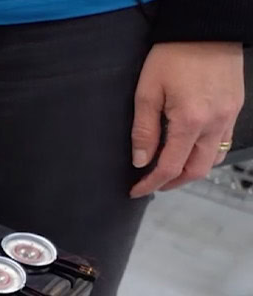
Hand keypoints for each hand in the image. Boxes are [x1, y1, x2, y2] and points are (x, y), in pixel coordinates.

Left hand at [131, 41, 245, 197]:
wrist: (205, 29)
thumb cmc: (174, 55)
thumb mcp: (147, 92)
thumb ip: (143, 130)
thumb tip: (141, 160)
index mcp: (190, 120)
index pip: (171, 167)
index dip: (151, 184)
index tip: (137, 190)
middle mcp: (215, 122)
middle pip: (197, 170)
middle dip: (173, 182)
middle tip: (152, 184)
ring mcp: (229, 115)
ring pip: (213, 158)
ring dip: (191, 169)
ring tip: (170, 169)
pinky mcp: (235, 107)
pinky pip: (224, 141)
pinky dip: (206, 153)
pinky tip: (189, 149)